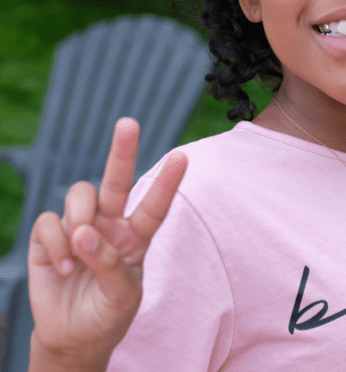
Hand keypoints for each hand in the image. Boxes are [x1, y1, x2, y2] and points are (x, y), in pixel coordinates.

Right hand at [28, 117, 187, 367]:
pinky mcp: (49, 237)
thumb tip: (85, 233)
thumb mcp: (122, 297)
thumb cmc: (107, 314)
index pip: (154, 206)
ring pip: (80, 194)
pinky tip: (62, 267)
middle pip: (117, 181)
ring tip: (78, 249)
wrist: (73, 338)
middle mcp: (110, 224)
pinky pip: (49, 221)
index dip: (166, 183)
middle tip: (128, 124)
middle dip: (122, 152)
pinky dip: (55, 243)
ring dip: (79, 218)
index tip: (182, 157)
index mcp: (136, 237)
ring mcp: (80, 227)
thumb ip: (110, 265)